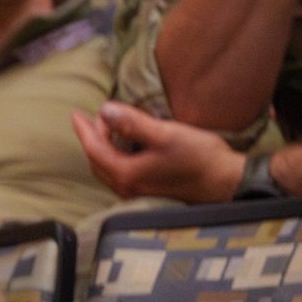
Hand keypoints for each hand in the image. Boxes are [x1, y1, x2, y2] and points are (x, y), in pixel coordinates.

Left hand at [70, 101, 248, 203]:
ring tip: (110, 127)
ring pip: (109, 167)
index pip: (94, 149)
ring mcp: (137, 191)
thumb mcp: (165, 134)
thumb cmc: (199, 157)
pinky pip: (122, 172)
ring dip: (105, 147)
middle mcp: (126, 187)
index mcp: (125, 174)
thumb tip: (105, 110)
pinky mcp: (148, 190)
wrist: (226, 182)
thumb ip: (133, 123)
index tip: (75, 114)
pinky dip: (117, 156)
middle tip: (96, 117)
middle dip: (93, 137)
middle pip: (98, 160)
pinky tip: (127, 144)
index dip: (84, 130)